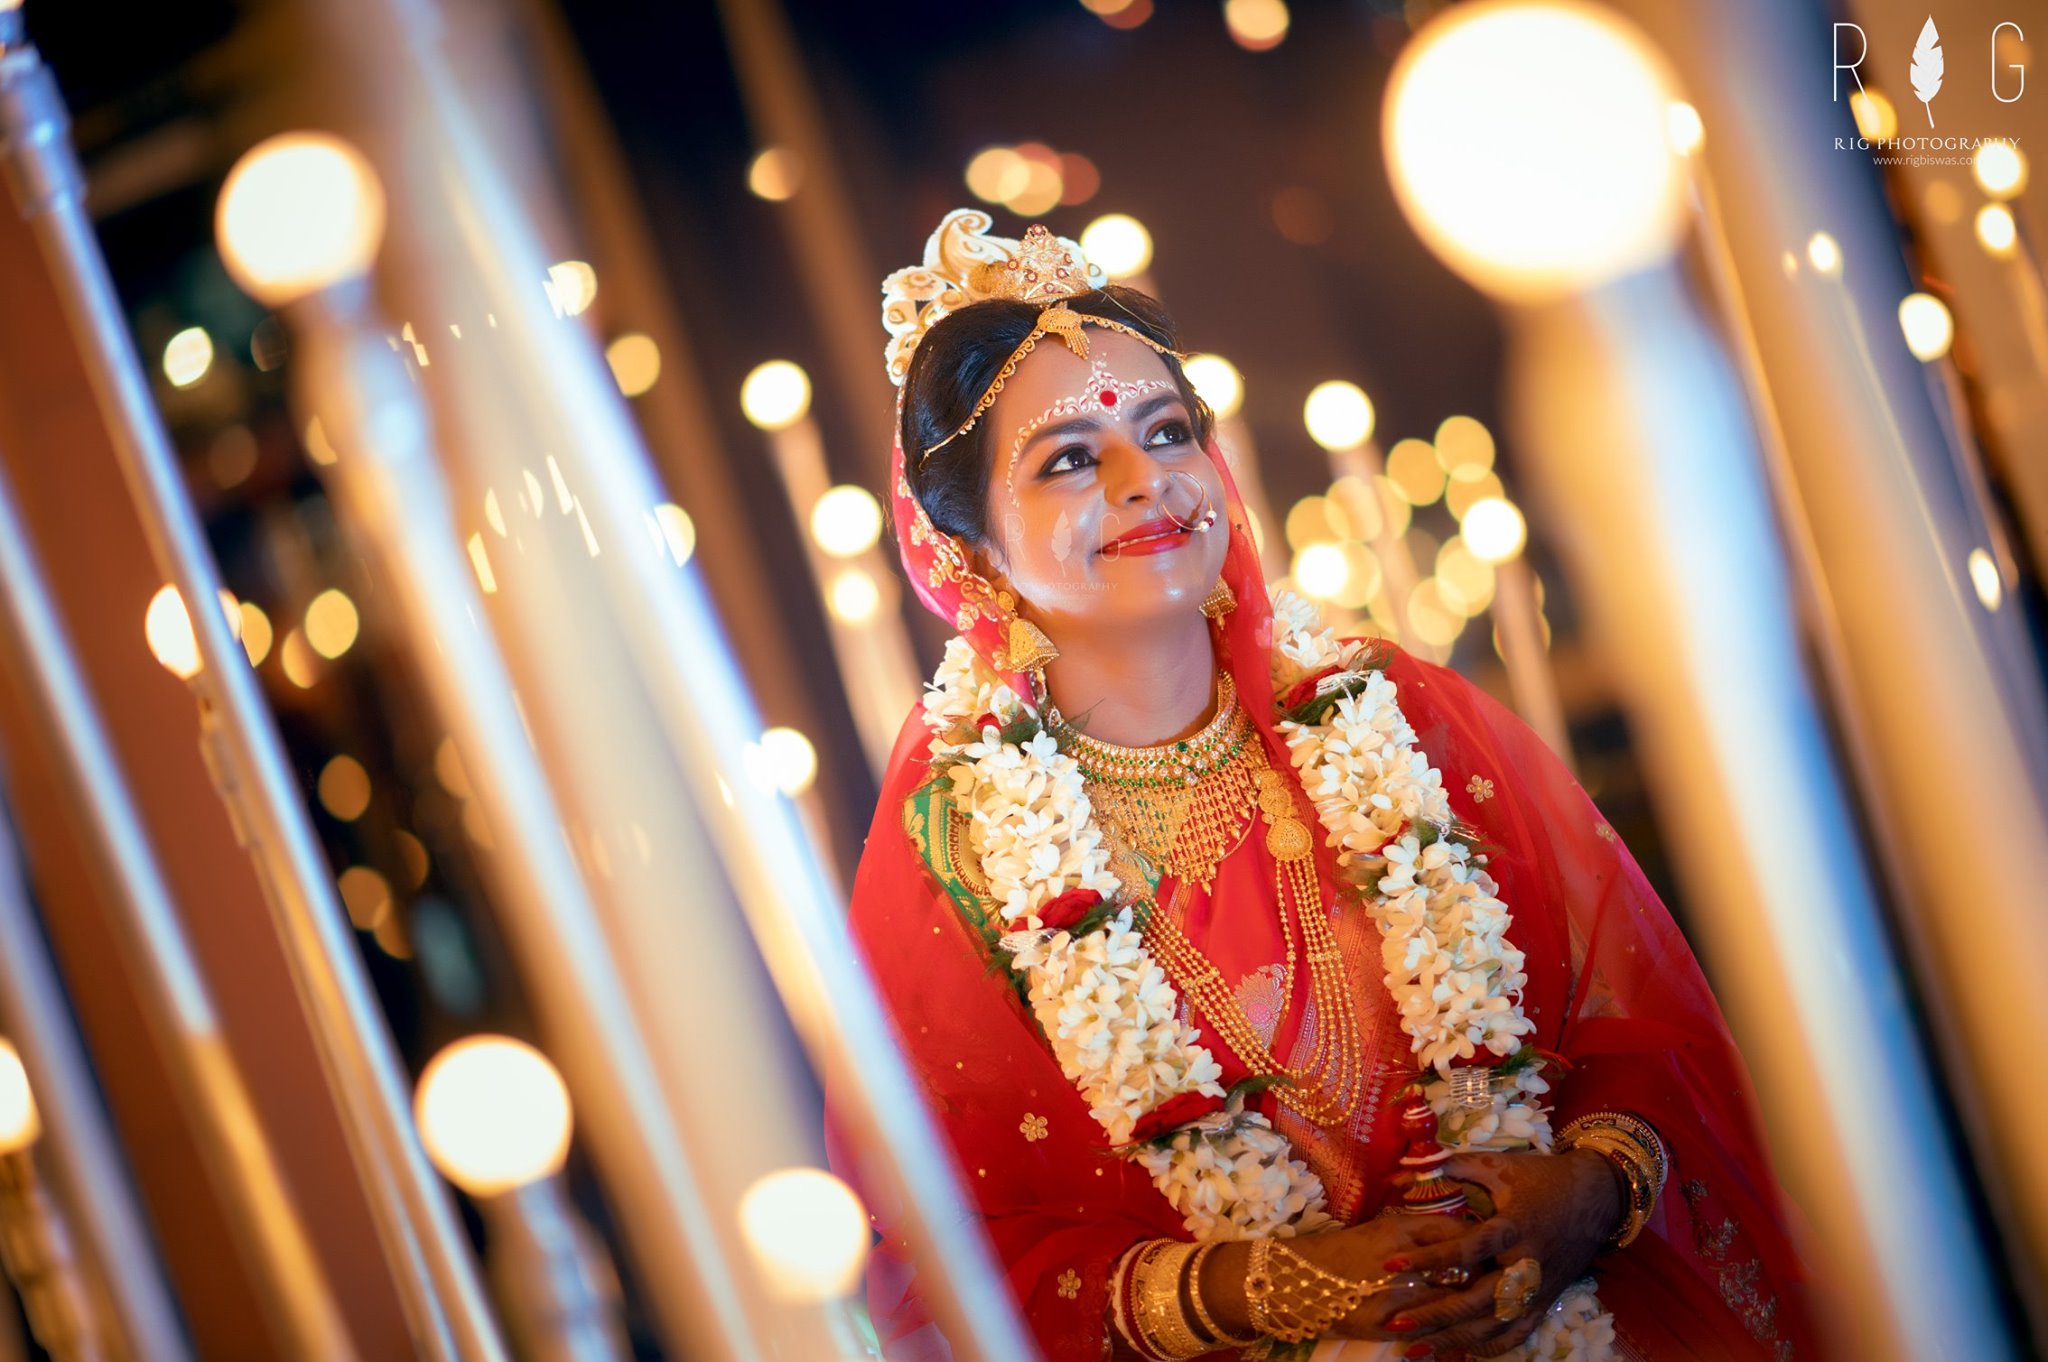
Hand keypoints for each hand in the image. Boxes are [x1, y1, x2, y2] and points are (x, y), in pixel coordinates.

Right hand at [1195, 1214, 1522, 1341]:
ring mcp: (1394, 1293)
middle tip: (1508, 1280)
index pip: (1459, 1234)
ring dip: (1472, 1306)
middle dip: (1487, 1277)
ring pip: (1448, 1301)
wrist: (1297, 1280)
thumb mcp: (1382, 1229)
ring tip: (1491, 1309)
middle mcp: (1401, 1260)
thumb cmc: (1341, 1250)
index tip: (1502, 1249)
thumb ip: (1421, 1229)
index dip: (1484, 1244)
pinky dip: (1449, 1336)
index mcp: (1401, 1230)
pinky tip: (1466, 1342)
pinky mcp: (1385, 1323)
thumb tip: (1464, 1227)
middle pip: (1461, 1269)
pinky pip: (1428, 1331)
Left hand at [1379, 1148, 1622, 1357]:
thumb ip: (1455, 1167)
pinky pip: (1517, 1334)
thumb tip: (1410, 1168)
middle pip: (1476, 1301)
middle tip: (1395, 1324)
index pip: (1465, 1250)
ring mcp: (1538, 1289)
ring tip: (1415, 1349)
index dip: (1428, 1259)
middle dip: (1434, 1315)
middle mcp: (1526, 1265)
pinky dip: (1489, 1348)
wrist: (1600, 1196)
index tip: (1390, 1264)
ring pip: (1493, 1326)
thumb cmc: (1543, 1177)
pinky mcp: (1547, 1302)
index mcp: (1513, 1227)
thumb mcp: (1501, 1165)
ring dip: (1454, 1340)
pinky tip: (1460, 1354)